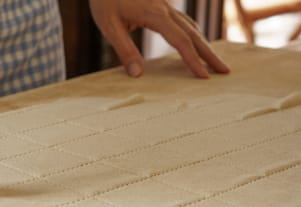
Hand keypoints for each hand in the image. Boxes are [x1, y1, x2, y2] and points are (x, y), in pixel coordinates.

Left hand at [89, 0, 229, 77]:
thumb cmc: (105, 0)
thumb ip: (124, 50)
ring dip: (204, 44)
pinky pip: (183, 21)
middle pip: (194, 34)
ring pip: (191, 26)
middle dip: (209, 54)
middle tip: (224, 71)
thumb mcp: (109, 26)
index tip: (203, 76)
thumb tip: (137, 74)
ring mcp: (165, 6)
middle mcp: (165, 10)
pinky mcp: (160, 5)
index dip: (193, 60)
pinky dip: (193, 33)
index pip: (181, 41)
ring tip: (214, 60)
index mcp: (155, 15)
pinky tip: (195, 39)